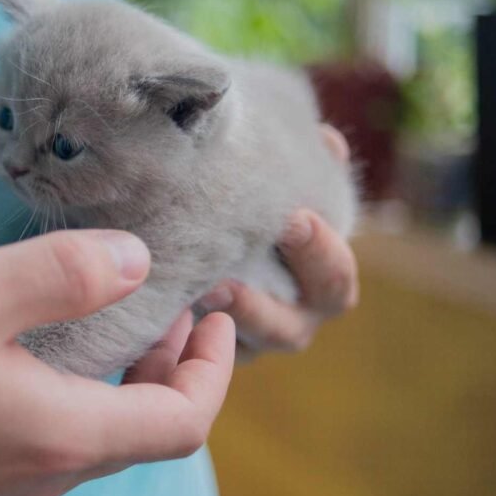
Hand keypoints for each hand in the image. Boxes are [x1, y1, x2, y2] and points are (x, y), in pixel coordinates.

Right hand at [0, 230, 236, 495]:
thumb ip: (64, 274)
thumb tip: (138, 262)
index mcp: (60, 436)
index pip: (182, 422)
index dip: (214, 369)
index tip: (215, 313)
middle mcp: (42, 473)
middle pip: (146, 430)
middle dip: (174, 366)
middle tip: (172, 302)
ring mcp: (2, 479)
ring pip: (99, 433)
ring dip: (126, 376)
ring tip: (118, 311)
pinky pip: (53, 434)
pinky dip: (79, 388)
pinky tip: (45, 342)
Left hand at [197, 124, 358, 361]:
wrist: (206, 223)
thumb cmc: (257, 196)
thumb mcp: (280, 177)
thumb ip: (307, 161)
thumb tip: (326, 140)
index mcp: (322, 280)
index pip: (334, 279)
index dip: (320, 252)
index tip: (292, 217)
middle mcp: (292, 319)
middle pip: (289, 331)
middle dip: (259, 307)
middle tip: (224, 280)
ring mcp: (249, 341)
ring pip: (240, 350)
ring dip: (214, 325)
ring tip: (189, 296)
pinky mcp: (209, 352)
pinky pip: (198, 354)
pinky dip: (183, 336)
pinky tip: (161, 307)